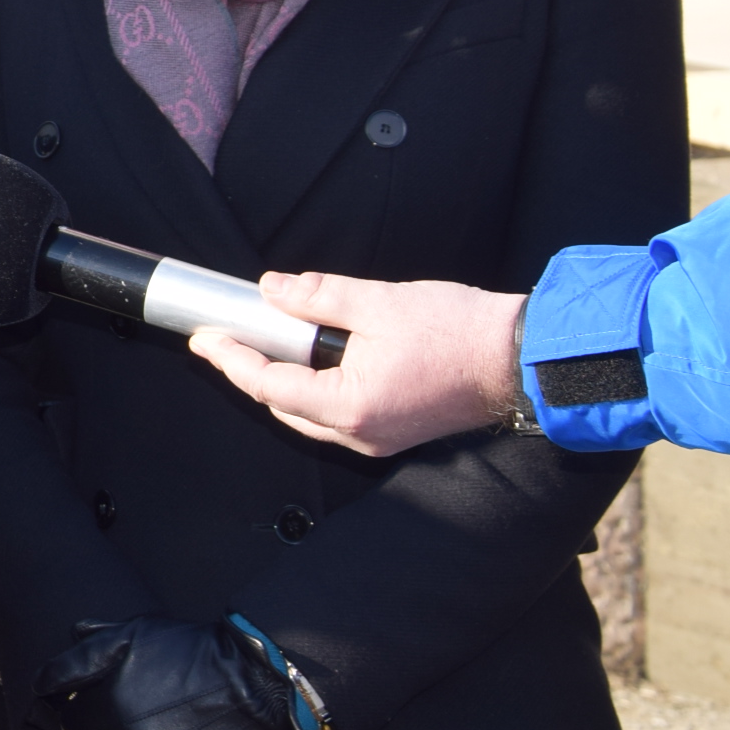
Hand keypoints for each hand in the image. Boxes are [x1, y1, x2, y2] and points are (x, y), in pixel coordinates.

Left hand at [188, 270, 525, 456]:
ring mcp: (380, 438)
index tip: (205, 338)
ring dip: (283, 382)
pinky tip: (310, 360)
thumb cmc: (461, 331)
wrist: (523, 356)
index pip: (269, 385)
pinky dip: (314, 389)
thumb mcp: (379, 302)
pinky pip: (338, 416)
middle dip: (251, 373)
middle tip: (228, 336)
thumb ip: (319, 297)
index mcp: (351, 406)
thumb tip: (273, 290)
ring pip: (309, 415)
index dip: (231, 359)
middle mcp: (361, 433)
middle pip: (284, 406)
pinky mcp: (396, 431)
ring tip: (264, 343)